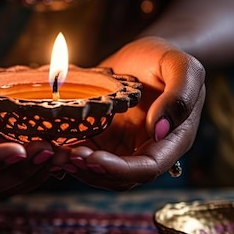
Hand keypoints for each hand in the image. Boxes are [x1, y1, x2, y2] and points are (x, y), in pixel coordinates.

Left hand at [55, 36, 205, 190]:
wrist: (144, 55)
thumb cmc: (166, 58)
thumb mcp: (182, 66)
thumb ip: (180, 95)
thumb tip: (160, 129)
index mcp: (172, 140)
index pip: (148, 168)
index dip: (119, 169)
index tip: (92, 158)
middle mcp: (147, 150)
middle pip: (120, 178)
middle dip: (92, 171)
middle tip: (65, 156)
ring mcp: (123, 148)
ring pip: (100, 173)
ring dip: (77, 167)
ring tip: (54, 153)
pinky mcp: (103, 140)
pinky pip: (85, 156)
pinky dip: (68, 154)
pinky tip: (50, 143)